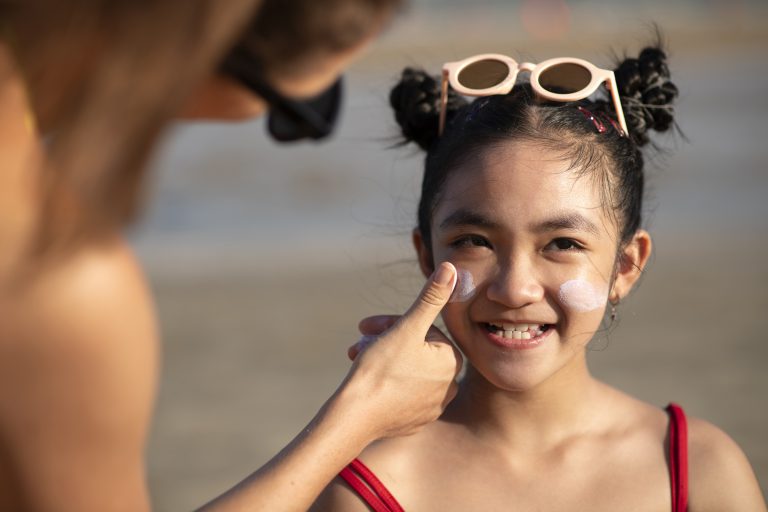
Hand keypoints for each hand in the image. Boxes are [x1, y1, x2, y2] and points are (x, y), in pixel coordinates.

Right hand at [341, 262, 462, 440]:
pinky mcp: (413, 421)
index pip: (423, 331)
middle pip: (414, 350)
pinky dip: (384, 382)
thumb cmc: (380, 370)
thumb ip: (431, 297)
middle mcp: (449, 386)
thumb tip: (453, 268)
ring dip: (381, 357)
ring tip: (357, 358)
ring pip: (405, 370)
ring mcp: (431, 407)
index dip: (395, 323)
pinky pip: (400, 392)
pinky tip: (366, 382)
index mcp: (451, 362)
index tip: (370, 325)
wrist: (354, 417)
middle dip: (385, 340)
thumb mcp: (406, 327)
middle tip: (360, 340)